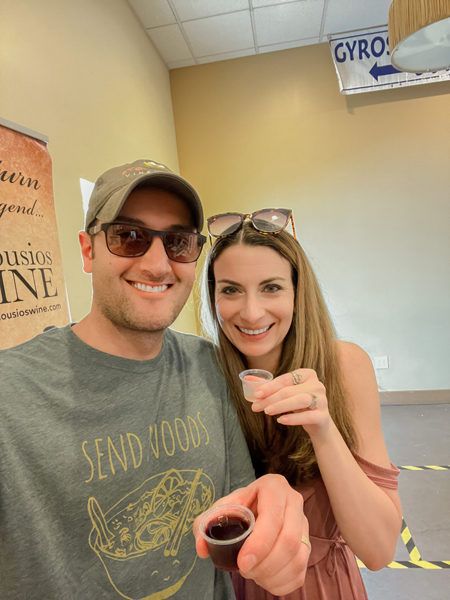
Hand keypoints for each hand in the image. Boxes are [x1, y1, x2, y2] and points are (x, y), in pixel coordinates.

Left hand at [193, 474, 309, 595]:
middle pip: (290, 541)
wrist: (254, 508)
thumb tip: (203, 548)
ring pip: (297, 558)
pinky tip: (265, 580)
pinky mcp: (307, 545)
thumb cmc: (238, 506)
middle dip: (265, 564)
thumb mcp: (220, 507)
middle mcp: (294, 502)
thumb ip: (206, 522)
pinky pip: (300, 572)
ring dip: (272, 575)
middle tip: (245, 570)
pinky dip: (281, 583)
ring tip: (253, 574)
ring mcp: (304, 524)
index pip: (273, 517)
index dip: (259, 544)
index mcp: (274, 486)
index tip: (242, 563)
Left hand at [251, 369, 331, 438]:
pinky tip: (280, 420)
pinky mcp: (323, 416)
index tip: (256, 395)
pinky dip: (293, 418)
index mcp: (307, 374)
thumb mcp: (288, 393)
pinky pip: (307, 416)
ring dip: (280, 406)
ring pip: (299, 400)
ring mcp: (322, 400)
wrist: (319, 422)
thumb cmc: (300, 404)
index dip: (269, 387)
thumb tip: (249, 381)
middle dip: (270, 399)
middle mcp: (317, 385)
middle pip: (289, 391)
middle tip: (256, 407)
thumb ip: (272, 387)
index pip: (285, 379)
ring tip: (267, 411)